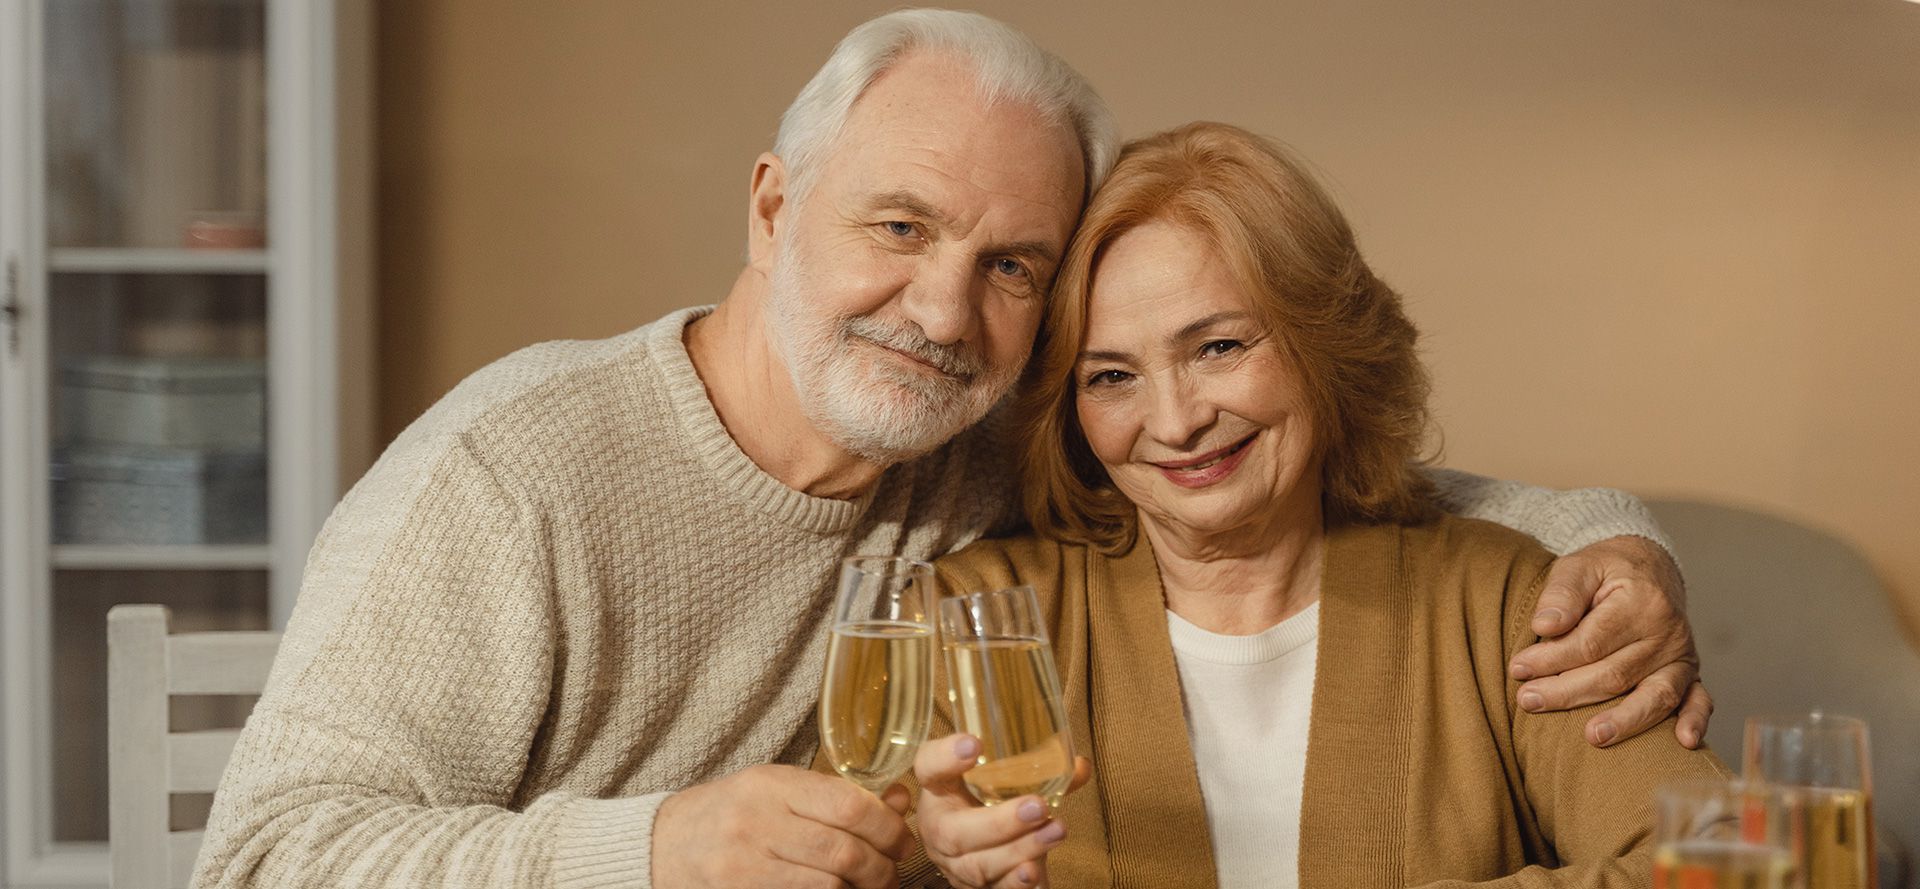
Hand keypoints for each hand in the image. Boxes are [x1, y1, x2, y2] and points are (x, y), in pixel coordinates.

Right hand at [651, 764, 911, 888]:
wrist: (661, 845)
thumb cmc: (729, 814)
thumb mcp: (776, 790)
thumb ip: (835, 796)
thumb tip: (900, 801)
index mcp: (771, 785)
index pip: (849, 805)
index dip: (888, 827)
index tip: (901, 840)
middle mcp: (756, 821)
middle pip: (844, 852)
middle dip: (881, 868)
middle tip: (891, 873)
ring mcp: (744, 863)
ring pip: (829, 884)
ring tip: (868, 886)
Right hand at [914, 734, 1092, 887]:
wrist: (973, 848)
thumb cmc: (983, 804)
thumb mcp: (1000, 782)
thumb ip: (1037, 773)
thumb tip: (1079, 766)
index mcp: (939, 789)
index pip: (929, 767)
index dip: (945, 757)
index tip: (973, 744)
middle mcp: (938, 827)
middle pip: (953, 832)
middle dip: (999, 822)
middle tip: (1037, 807)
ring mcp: (953, 863)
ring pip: (977, 866)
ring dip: (1019, 850)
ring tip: (1055, 832)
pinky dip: (1015, 884)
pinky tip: (1036, 874)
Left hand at [1507, 535, 1713, 749]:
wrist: (1648, 566)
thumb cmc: (1605, 569)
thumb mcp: (1579, 566)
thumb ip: (1561, 594)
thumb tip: (1544, 626)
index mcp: (1641, 602)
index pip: (1590, 642)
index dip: (1551, 659)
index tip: (1518, 669)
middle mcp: (1667, 632)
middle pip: (1616, 673)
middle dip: (1568, 692)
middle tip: (1528, 700)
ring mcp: (1682, 656)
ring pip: (1655, 695)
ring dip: (1625, 720)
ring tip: (1593, 736)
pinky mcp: (1690, 672)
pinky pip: (1699, 700)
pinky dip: (1695, 720)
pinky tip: (1684, 742)